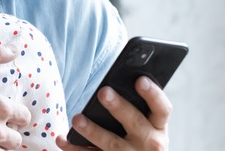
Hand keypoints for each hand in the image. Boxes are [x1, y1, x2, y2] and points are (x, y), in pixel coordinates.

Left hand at [56, 76, 170, 150]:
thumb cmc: (141, 138)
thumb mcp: (148, 125)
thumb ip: (137, 106)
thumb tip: (113, 82)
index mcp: (159, 126)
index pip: (162, 108)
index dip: (153, 94)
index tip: (140, 80)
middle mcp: (150, 143)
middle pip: (135, 123)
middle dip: (118, 107)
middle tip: (102, 92)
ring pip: (112, 143)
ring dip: (93, 131)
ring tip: (77, 119)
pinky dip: (75, 148)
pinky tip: (62, 139)